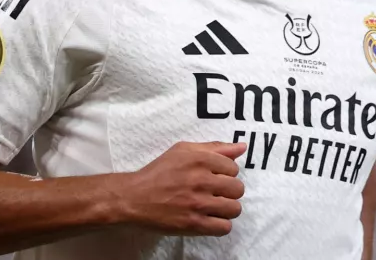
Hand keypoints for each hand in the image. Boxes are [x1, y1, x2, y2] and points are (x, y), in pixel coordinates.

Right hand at [117, 141, 246, 236]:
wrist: (134, 197)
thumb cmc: (158, 172)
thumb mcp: (183, 151)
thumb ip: (214, 147)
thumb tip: (241, 147)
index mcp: (200, 159)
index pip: (234, 168)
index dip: (224, 173)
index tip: (212, 177)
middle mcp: (201, 179)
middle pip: (238, 189)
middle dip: (228, 191)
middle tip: (213, 192)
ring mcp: (198, 203)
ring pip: (235, 209)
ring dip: (226, 209)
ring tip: (212, 207)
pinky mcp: (194, 224)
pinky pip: (224, 227)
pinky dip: (219, 224)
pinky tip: (209, 219)